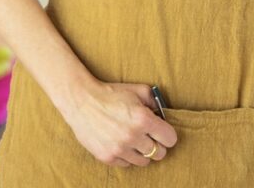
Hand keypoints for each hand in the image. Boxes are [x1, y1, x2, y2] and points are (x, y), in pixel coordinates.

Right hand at [60, 78, 176, 166]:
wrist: (83, 102)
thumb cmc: (112, 94)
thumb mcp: (139, 90)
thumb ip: (156, 101)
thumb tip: (164, 115)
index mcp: (143, 119)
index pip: (169, 138)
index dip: (169, 135)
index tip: (164, 132)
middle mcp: (133, 136)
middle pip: (159, 153)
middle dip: (158, 145)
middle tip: (152, 138)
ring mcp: (119, 149)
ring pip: (144, 161)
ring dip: (143, 152)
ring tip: (137, 141)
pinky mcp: (107, 157)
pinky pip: (127, 164)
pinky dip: (128, 156)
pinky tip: (124, 144)